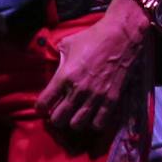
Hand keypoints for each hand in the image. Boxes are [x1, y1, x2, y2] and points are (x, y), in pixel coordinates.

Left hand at [35, 12, 148, 136]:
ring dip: (73, 121)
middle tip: (58, 111)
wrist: (121, 36)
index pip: (44, 103)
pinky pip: (99, 123)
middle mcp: (79, 90)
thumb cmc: (93, 37)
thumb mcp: (67, 44)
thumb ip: (58, 60)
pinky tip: (92, 116)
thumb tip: (54, 69)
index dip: (41, 107)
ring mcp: (96, 96)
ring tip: (75, 114)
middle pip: (59, 119)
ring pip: (77, 125)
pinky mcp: (111, 99)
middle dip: (55, 117)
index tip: (43, 106)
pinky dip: (93, 122)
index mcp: (65, 75)